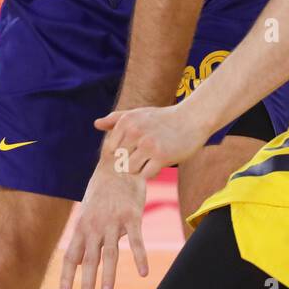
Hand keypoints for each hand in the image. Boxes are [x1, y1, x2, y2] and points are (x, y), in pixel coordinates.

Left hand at [59, 164, 148, 288]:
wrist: (118, 163)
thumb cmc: (102, 191)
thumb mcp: (88, 212)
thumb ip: (85, 237)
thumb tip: (81, 262)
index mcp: (82, 226)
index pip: (72, 256)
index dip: (68, 276)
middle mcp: (95, 225)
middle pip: (89, 259)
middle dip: (86, 283)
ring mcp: (113, 221)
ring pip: (110, 253)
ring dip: (108, 275)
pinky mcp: (132, 216)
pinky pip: (136, 241)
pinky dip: (140, 257)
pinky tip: (143, 273)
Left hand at [96, 102, 210, 178]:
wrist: (192, 118)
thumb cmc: (163, 118)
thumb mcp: (139, 113)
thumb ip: (116, 119)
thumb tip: (95, 124)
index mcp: (126, 121)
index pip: (112, 149)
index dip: (123, 152)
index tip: (136, 146)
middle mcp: (135, 132)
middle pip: (121, 160)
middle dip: (132, 160)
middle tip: (147, 152)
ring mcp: (148, 145)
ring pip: (131, 169)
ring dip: (141, 167)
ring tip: (153, 156)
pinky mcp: (161, 156)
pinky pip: (146, 174)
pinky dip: (153, 171)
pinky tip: (162, 160)